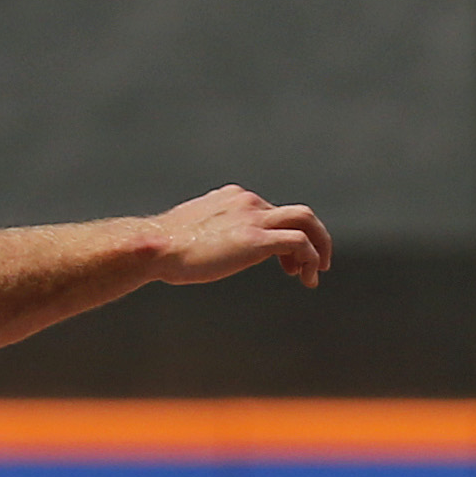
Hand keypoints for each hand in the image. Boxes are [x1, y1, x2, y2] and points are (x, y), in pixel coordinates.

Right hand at [146, 186, 331, 288]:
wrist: (155, 247)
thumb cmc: (166, 248)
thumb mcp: (196, 234)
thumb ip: (214, 235)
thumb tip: (215, 250)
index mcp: (235, 198)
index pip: (275, 212)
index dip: (287, 238)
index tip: (287, 263)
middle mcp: (248, 202)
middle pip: (299, 213)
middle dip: (315, 239)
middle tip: (317, 265)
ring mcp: (254, 218)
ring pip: (306, 222)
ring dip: (319, 247)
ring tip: (316, 273)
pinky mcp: (256, 239)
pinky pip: (299, 243)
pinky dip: (309, 259)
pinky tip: (305, 278)